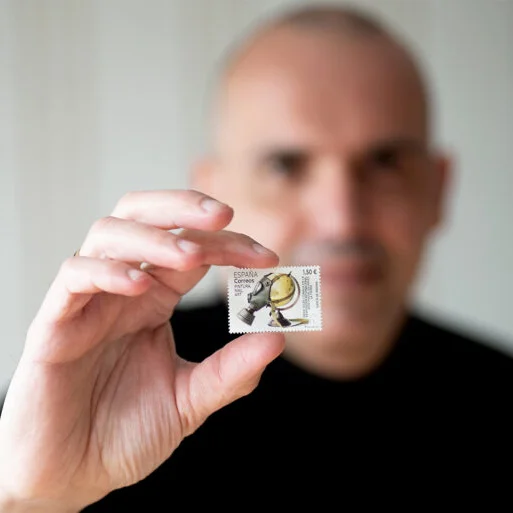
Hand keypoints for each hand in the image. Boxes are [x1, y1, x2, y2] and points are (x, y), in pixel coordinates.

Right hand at [0, 190, 283, 510]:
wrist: (73, 475)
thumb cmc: (126, 431)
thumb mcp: (190, 400)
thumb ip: (232, 372)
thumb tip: (279, 337)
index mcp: (155, 299)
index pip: (193, 249)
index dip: (230, 245)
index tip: (268, 259)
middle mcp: (123, 290)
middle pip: (144, 217)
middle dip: (183, 206)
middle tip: (225, 214)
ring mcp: (88, 302)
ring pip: (109, 235)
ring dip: (154, 238)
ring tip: (191, 256)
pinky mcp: (54, 324)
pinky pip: (75, 278)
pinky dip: (107, 271)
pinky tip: (140, 285)